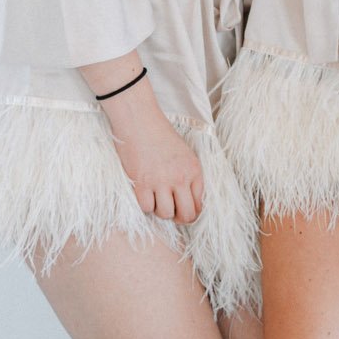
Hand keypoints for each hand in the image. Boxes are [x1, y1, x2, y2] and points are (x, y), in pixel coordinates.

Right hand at [109, 106, 204, 223]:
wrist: (139, 121)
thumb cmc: (161, 136)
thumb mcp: (185, 154)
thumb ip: (190, 177)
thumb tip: (190, 205)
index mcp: (194, 170)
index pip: (199, 206)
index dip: (190, 213)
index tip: (181, 210)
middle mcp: (180, 178)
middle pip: (186, 215)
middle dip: (178, 218)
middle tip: (170, 211)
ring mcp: (161, 182)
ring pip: (165, 214)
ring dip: (159, 210)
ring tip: (156, 196)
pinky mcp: (142, 183)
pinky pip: (146, 208)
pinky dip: (145, 204)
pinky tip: (144, 192)